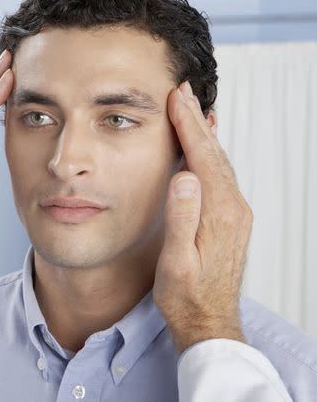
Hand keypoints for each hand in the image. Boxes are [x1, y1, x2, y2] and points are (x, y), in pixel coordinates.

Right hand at [153, 81, 253, 352]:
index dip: (188, 125)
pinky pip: (221, 176)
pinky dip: (211, 153)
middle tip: (182, 92)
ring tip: (192, 110)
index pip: (201, 157)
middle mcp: (233, 208)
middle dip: (197, 120)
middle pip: (213, 153)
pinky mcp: (231, 219)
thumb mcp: (176, 261)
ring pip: (219, 162)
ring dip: (204, 134)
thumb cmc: (185, 295)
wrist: (208, 321)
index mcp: (218, 213)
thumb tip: (184, 177)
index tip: (176, 98)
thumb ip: (182, 218)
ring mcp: (235, 213)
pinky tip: (207, 146)